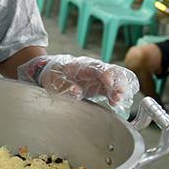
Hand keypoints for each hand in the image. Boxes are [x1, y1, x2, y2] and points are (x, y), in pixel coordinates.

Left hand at [17, 54, 138, 115]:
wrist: (49, 71)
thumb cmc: (52, 73)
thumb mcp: (53, 79)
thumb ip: (64, 85)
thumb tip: (76, 91)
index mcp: (83, 65)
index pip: (99, 68)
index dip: (107, 75)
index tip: (109, 85)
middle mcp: (93, 70)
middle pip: (112, 73)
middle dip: (117, 82)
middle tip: (119, 95)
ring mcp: (96, 78)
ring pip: (113, 81)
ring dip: (118, 90)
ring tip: (117, 100)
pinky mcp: (97, 86)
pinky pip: (109, 89)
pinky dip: (113, 95)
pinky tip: (115, 103)